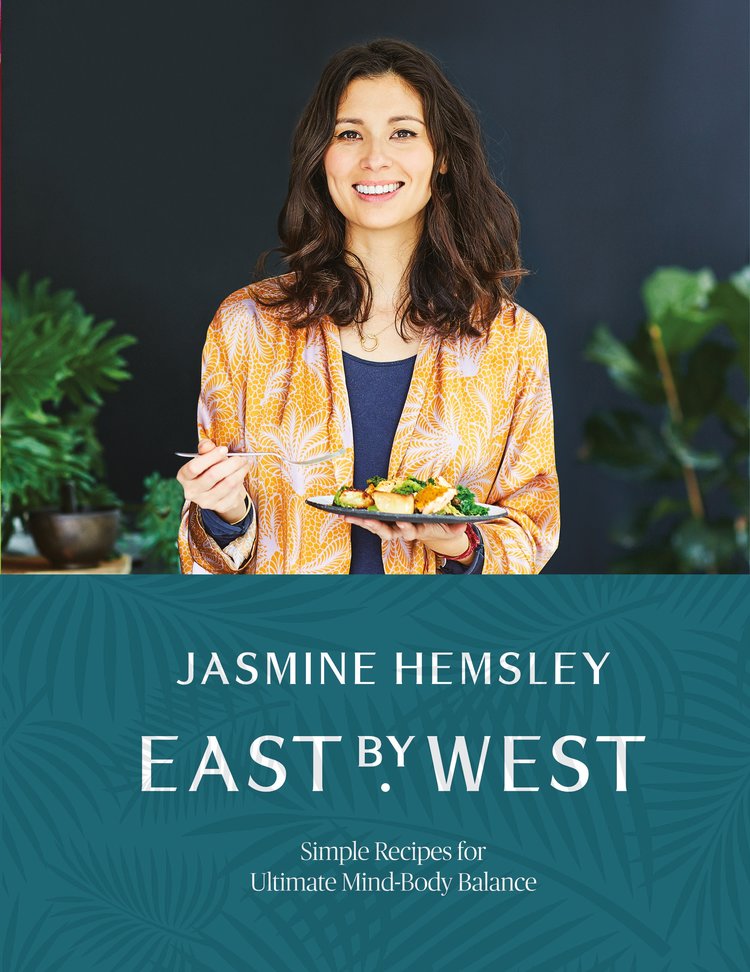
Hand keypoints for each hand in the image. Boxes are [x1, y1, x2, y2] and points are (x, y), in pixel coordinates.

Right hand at [177, 439, 249, 523]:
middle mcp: (192, 491)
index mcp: (184, 476)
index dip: (211, 457)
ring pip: (228, 483)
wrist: (218, 491)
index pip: (194, 467)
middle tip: (241, 457)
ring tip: (245, 463)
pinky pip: (235, 491)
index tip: (224, 449)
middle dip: (231, 463)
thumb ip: (205, 449)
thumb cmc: (210, 469)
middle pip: (213, 475)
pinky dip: (241, 480)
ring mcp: (205, 501)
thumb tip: (207, 444)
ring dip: (240, 471)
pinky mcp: (220, 507)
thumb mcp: (205, 457)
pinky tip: (241, 474)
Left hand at [341, 516, 472, 563]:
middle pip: (386, 531)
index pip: (410, 530)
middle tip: (365, 520)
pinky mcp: (386, 521)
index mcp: (418, 529)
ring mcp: (393, 526)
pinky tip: (344, 510)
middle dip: (375, 526)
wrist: (435, 530)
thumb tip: (462, 525)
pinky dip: (357, 516)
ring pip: (374, 526)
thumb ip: (457, 525)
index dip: (406, 527)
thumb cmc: (443, 525)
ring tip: (345, 515)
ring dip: (360, 522)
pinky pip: (370, 519)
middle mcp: (403, 530)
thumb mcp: (453, 527)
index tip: (402, 522)